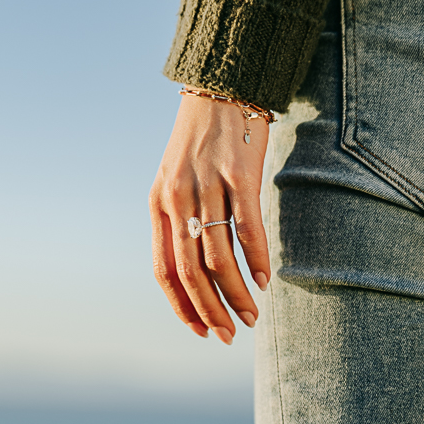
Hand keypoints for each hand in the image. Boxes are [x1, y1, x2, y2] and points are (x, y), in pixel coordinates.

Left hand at [149, 92, 270, 344]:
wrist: (220, 87)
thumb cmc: (200, 140)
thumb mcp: (175, 178)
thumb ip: (178, 218)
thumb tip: (194, 270)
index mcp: (158, 202)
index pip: (163, 269)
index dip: (181, 306)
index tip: (200, 330)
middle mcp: (178, 197)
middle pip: (190, 270)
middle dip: (210, 309)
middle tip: (229, 336)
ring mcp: (208, 185)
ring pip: (219, 255)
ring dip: (236, 293)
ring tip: (251, 315)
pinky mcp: (240, 173)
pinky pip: (248, 227)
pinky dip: (257, 258)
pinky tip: (265, 279)